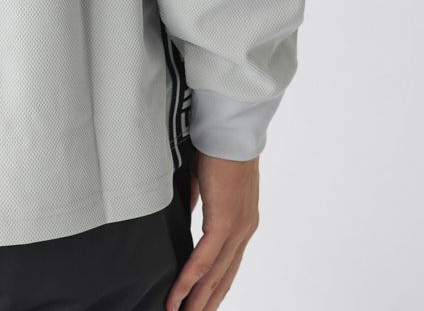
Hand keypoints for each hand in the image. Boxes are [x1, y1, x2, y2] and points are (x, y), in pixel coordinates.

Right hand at [165, 151, 259, 310]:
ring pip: (215, 274)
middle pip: (225, 276)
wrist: (230, 130)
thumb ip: (199, 200)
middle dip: (207, 300)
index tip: (203, 299)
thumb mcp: (205, 180)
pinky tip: (180, 294)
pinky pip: (204, 259)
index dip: (215, 283)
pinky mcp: (224, 222)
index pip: (228, 261)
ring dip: (198, 298)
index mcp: (242, 220)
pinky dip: (190, 279)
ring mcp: (237, 228)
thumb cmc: (217, 146)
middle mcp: (244, 230)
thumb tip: (187, 213)